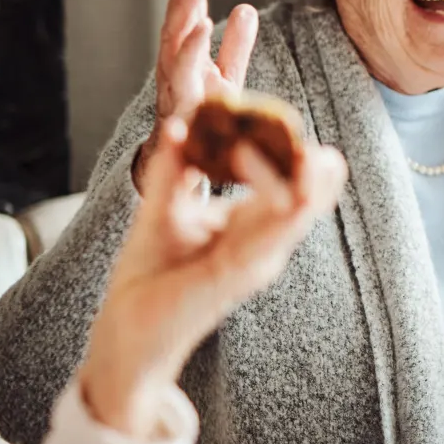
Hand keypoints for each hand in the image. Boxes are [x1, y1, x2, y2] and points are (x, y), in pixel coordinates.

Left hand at [79, 117, 346, 438]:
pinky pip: (264, 235)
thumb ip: (177, 167)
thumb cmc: (151, 274)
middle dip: (316, 164)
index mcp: (252, 228)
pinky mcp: (233, 276)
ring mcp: (254, 263)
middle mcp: (264, 246)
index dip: (292, 151)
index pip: (292, 184)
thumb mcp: (163, 209)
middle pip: (309, 197)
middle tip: (300, 128)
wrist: (127, 330)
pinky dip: (268, 200)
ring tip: (297, 143)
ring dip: (295, 176)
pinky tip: (263, 169)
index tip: (269, 112)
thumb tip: (182, 121)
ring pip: (297, 212)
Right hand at [137, 0, 258, 189]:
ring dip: (184, 6)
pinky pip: (182, 72)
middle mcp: (175, 64)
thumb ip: (235, 46)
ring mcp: (174, 83)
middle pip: (178, 17)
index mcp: (186, 53)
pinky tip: (200, 24)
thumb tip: (246, 8)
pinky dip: (190, 48)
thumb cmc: (203, 117)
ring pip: (173, 39)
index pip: (189, 9)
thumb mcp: (225, 77)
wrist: (185, 163)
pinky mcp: (179, 103)